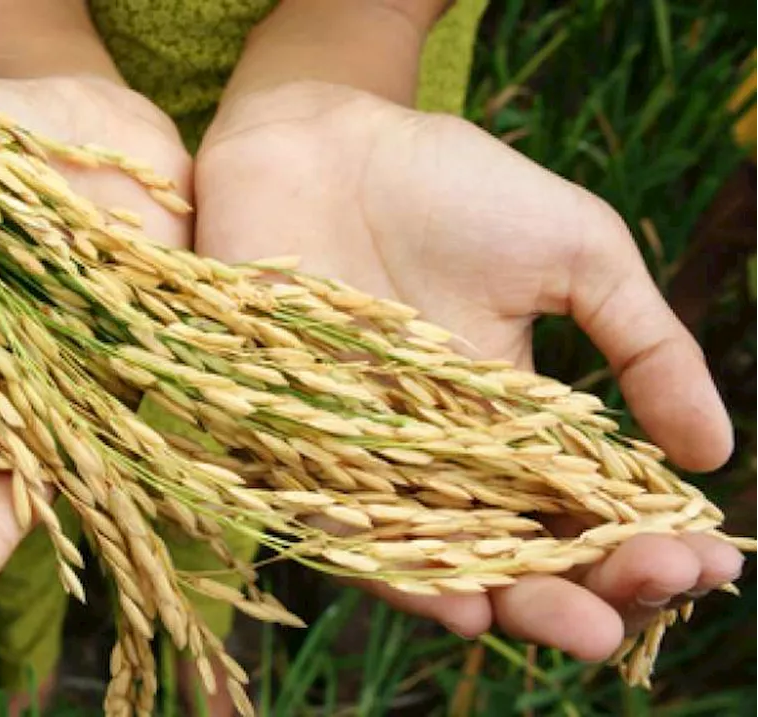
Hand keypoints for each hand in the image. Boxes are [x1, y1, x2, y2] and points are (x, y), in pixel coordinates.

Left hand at [192, 81, 742, 661]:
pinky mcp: (289, 444)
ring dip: (503, 602)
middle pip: (512, 555)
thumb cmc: (450, 184)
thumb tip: (712, 453)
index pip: (581, 511)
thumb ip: (642, 345)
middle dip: (576, 594)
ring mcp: (365, 455)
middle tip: (629, 610)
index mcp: (513, 421)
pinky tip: (453, 602)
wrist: (321, 139)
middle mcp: (439, 455)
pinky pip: (338, 525)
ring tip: (565, 625)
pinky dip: (393, 569)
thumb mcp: (574, 252)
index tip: (702, 560)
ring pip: (435, 559)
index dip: (640, 544)